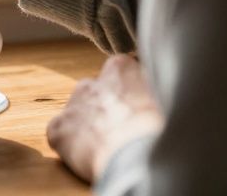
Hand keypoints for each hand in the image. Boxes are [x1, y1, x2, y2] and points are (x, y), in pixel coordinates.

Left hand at [47, 55, 163, 182]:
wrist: (140, 157)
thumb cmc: (164, 129)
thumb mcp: (169, 99)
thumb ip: (154, 89)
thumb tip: (160, 91)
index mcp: (121, 69)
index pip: (121, 71)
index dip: (129, 94)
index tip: (138, 109)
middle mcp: (92, 82)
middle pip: (97, 93)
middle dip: (107, 109)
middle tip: (124, 132)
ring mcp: (72, 105)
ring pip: (78, 113)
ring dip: (89, 127)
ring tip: (110, 148)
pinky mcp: (58, 129)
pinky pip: (62, 135)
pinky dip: (73, 146)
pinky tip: (92, 158)